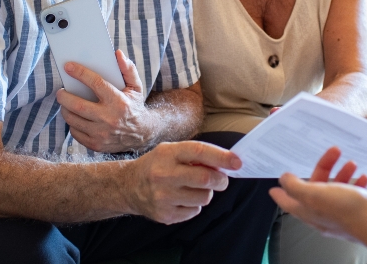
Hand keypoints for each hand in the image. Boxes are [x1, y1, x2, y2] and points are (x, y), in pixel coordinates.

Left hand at [57, 49, 155, 152]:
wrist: (142, 134)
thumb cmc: (134, 106)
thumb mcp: (135, 86)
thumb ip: (128, 69)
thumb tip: (118, 54)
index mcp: (119, 102)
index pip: (95, 83)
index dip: (80, 73)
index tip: (68, 67)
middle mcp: (109, 119)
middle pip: (78, 105)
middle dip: (64, 96)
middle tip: (60, 91)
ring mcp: (102, 134)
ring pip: (73, 120)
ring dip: (65, 109)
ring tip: (65, 103)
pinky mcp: (96, 145)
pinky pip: (75, 133)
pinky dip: (72, 123)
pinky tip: (74, 116)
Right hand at [126, 140, 240, 224]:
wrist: (128, 186)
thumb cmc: (157, 165)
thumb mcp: (171, 151)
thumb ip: (196, 155)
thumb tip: (226, 163)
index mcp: (167, 154)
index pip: (199, 152)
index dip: (222, 157)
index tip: (238, 162)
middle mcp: (163, 175)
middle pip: (205, 179)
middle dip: (220, 180)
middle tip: (222, 179)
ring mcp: (163, 197)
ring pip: (204, 197)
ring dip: (207, 193)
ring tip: (195, 187)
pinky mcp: (165, 215)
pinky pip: (195, 211)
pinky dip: (195, 205)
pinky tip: (183, 198)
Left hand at [268, 147, 366, 243]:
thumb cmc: (350, 211)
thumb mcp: (315, 194)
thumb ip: (296, 187)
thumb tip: (283, 180)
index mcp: (309, 211)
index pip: (288, 201)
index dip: (281, 190)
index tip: (275, 184)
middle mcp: (323, 214)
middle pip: (315, 189)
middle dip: (323, 169)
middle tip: (333, 152)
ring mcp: (341, 214)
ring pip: (335, 189)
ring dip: (341, 174)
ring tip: (351, 163)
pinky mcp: (357, 212)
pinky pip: (353, 194)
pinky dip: (356, 183)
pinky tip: (363, 177)